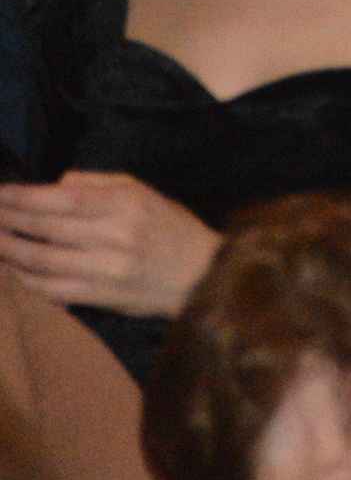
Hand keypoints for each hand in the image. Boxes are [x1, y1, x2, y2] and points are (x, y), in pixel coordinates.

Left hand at [0, 171, 219, 317]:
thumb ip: (100, 182)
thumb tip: (55, 185)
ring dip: (8, 251)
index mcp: (126, 204)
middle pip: (46, 228)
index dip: (25, 197)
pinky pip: (50, 289)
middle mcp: (114, 236)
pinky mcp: (99, 296)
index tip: (0, 193)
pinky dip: (25, 280)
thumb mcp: (145, 193)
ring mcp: (105, 269)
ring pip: (41, 260)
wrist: (201, 275)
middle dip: (8, 220)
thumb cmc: (172, 228)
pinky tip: (11, 270)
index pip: (63, 199)